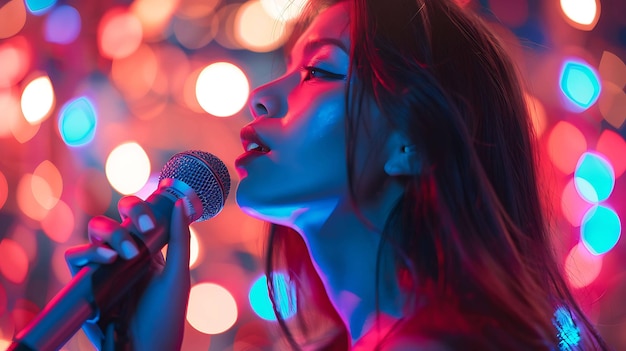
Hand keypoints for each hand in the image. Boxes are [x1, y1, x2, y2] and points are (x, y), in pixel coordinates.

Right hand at [65, 196, 190, 349]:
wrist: (146, 347)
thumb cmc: (166, 314)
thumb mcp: (178, 274)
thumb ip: (180, 239)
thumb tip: (182, 203)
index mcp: (146, 249)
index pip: (136, 217)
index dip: (139, 210)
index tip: (150, 222)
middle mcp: (123, 255)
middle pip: (113, 221)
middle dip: (123, 224)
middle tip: (140, 238)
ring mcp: (103, 267)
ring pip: (94, 235)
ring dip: (108, 237)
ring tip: (124, 254)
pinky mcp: (85, 283)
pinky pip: (75, 258)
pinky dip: (87, 253)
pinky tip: (107, 260)